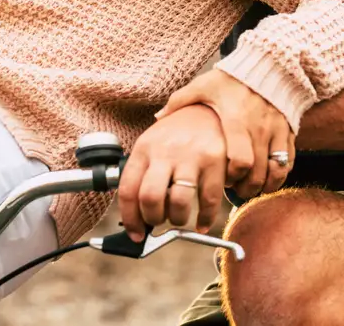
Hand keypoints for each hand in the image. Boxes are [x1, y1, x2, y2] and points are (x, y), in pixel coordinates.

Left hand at [117, 104, 227, 241]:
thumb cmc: (178, 132)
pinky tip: (201, 222)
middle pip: (150, 198)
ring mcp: (191, 156)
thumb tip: (137, 214)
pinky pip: (209, 201)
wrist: (209, 108)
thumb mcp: (153, 144)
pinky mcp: (215, 161)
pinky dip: (204, 220)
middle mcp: (165, 152)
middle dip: (152, 220)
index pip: (128, 190)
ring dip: (177, 219)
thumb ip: (144, 174)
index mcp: (144, 148)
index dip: (130, 219)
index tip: (135, 234)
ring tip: (178, 216)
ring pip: (178, 203)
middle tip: (157, 222)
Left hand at [156, 69, 293, 199]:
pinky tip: (268, 179)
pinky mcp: (288, 131)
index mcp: (236, 121)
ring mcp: (276, 131)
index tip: (223, 181)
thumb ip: (181, 101)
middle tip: (235, 191)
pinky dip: (279, 175)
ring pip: (275, 170)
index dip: (232, 177)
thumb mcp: (204, 86)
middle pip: (257, 172)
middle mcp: (259, 129)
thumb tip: (157, 118)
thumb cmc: (231, 78)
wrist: (268, 65)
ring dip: (263, 185)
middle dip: (246, 188)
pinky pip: (288, 161)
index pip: (240, 161)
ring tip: (250, 189)